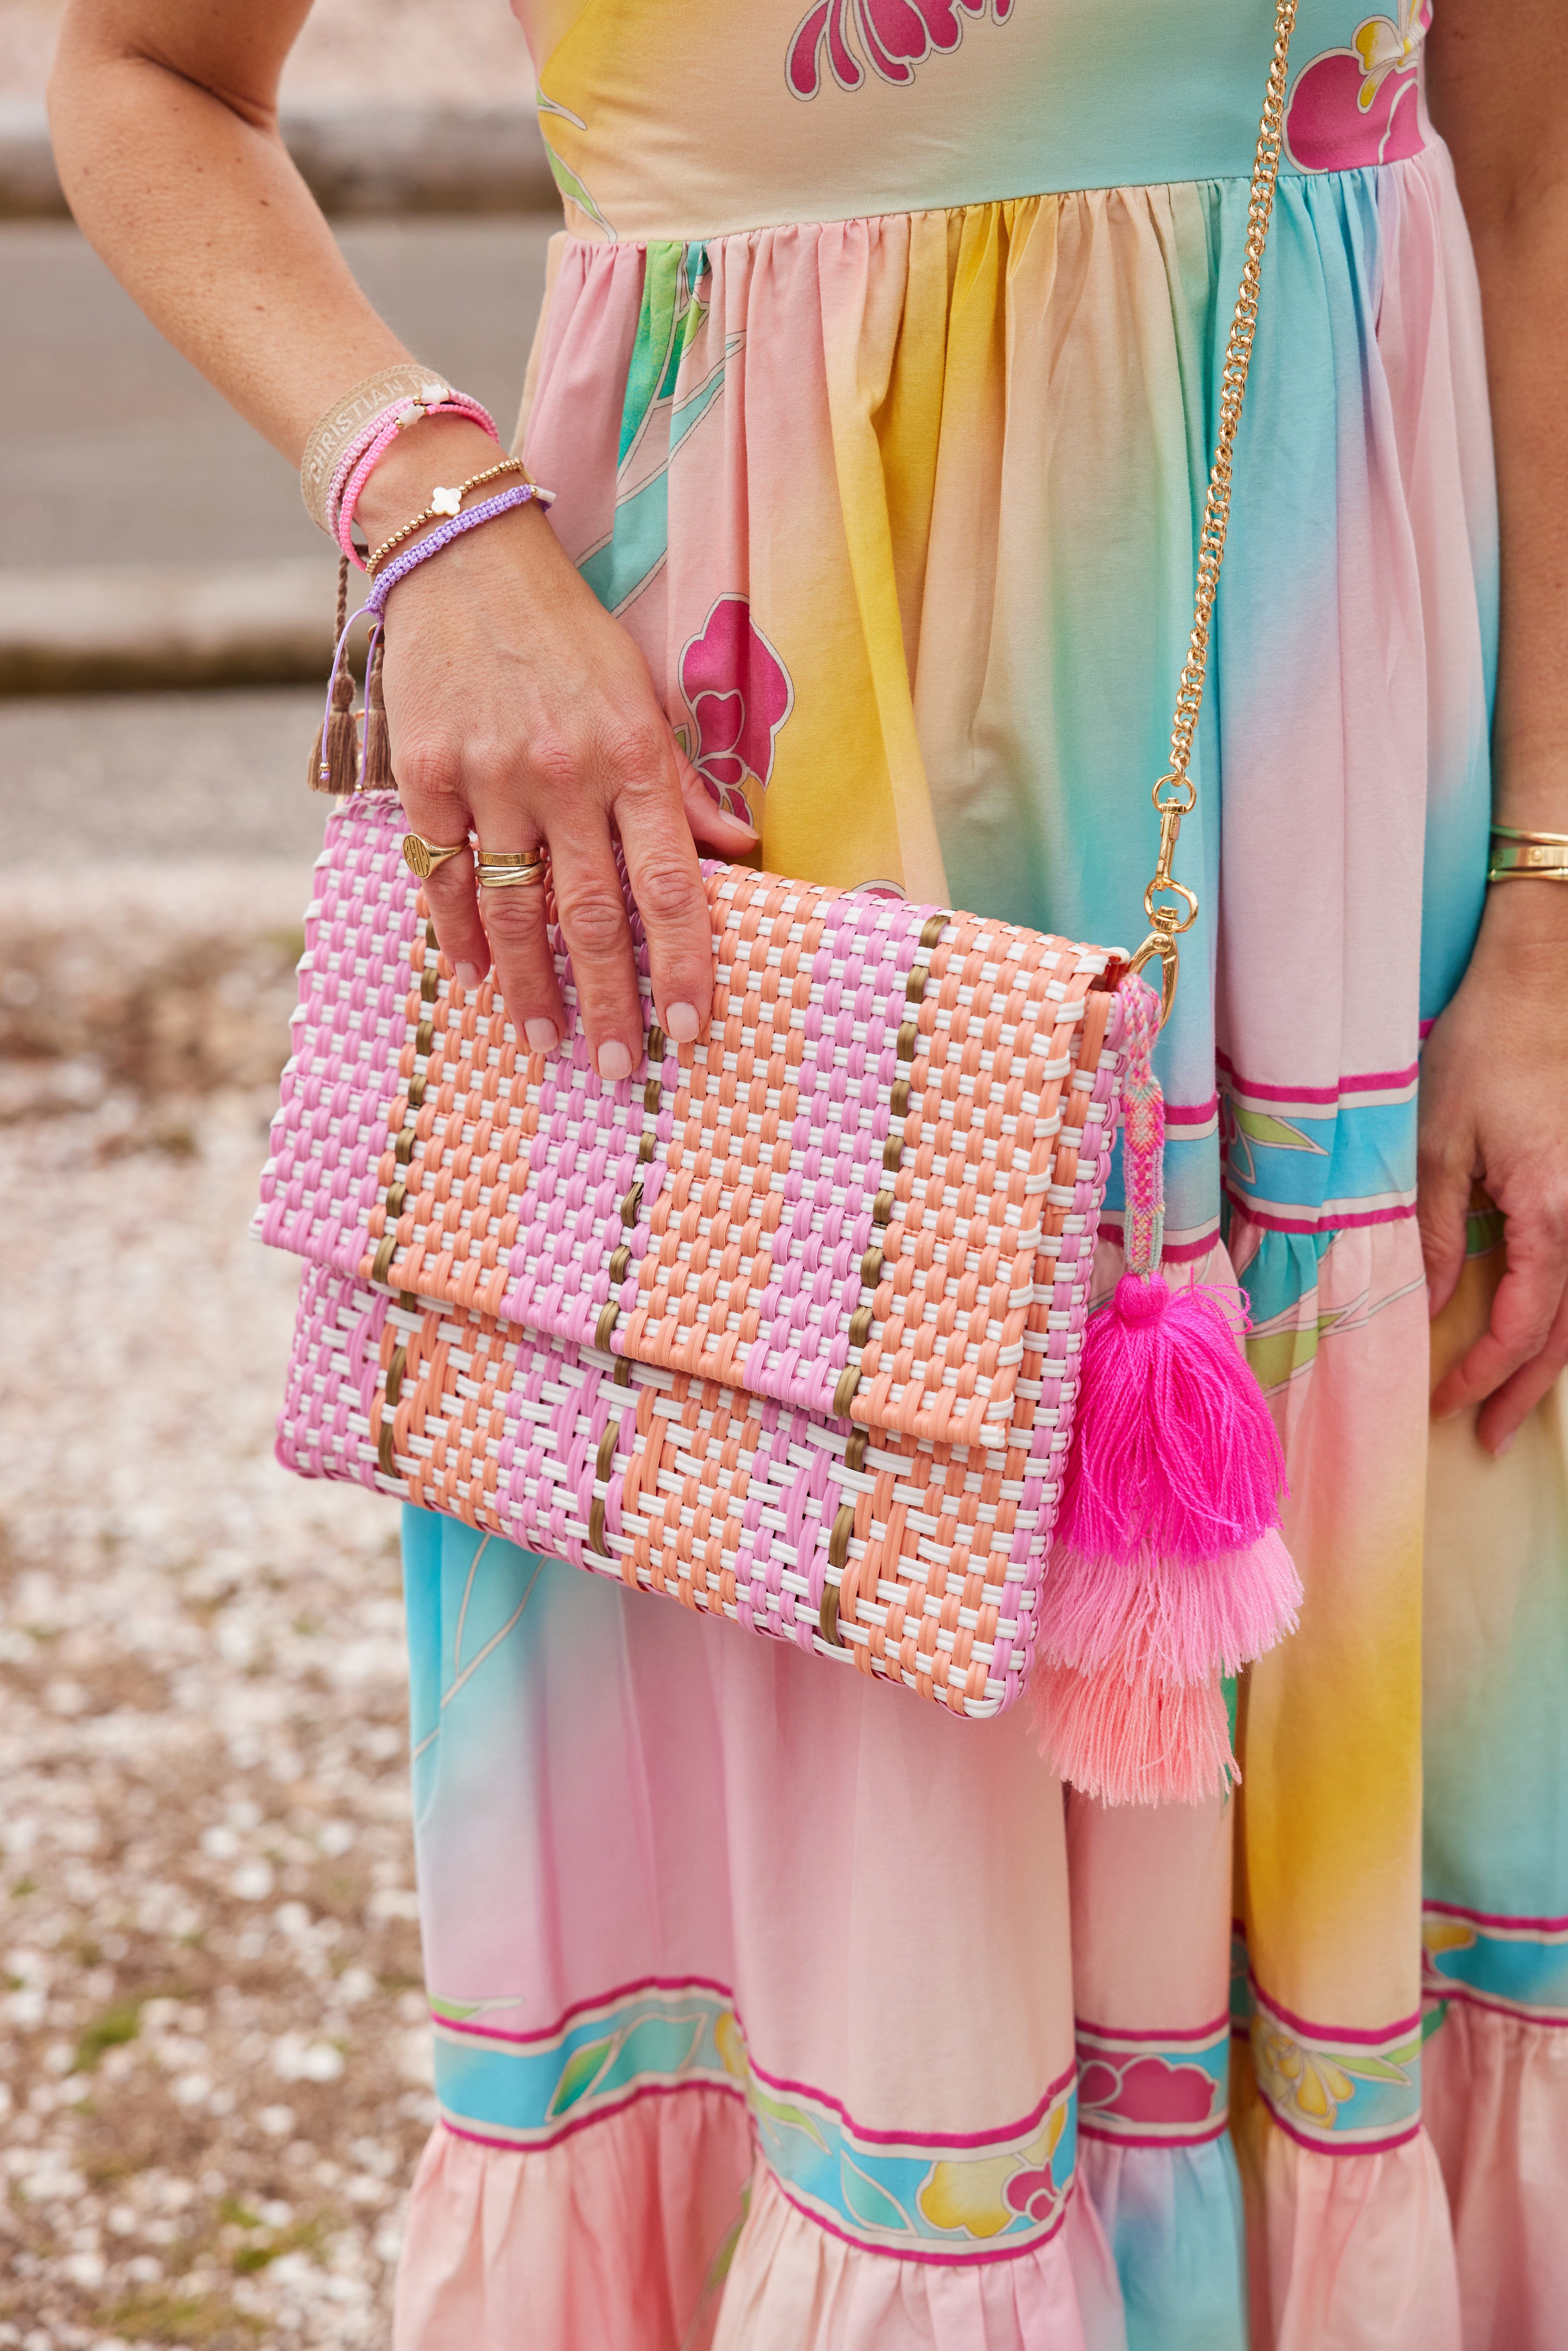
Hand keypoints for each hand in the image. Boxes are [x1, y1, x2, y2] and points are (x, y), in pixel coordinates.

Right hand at [356, 419, 758, 1077]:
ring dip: (531, 987)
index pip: (670, 886)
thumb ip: (681, 785)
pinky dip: (458, 929)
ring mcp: (490, 774)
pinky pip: (444, 870)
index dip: (682, 965)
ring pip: (515, 907)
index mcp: (632, 756)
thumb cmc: (567, 632)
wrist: (463, 549)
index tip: (688, 1029)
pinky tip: (472, 974)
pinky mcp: (425, 768)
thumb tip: (737, 856)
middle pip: (594, 914)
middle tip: (616, 1068)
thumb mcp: (642, 695)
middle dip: (608, 1001)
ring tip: (545, 1043)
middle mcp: (565, 772)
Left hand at [1419, 881, 1567, 1452]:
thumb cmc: (1488, 1049)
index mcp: (1554, 1214)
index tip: (1444, 1402)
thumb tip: (1426, 1309)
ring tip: (1518, 1407)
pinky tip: (1543, 1337)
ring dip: (1552, 1361)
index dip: (1484, 1373)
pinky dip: (1565, 1313)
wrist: (1543, 979)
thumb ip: (1434, 1234)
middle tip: (1491, 1437)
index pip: (1523, 1325)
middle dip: (1526, 1389)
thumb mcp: (1441, 1145)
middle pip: (1567, 1333)